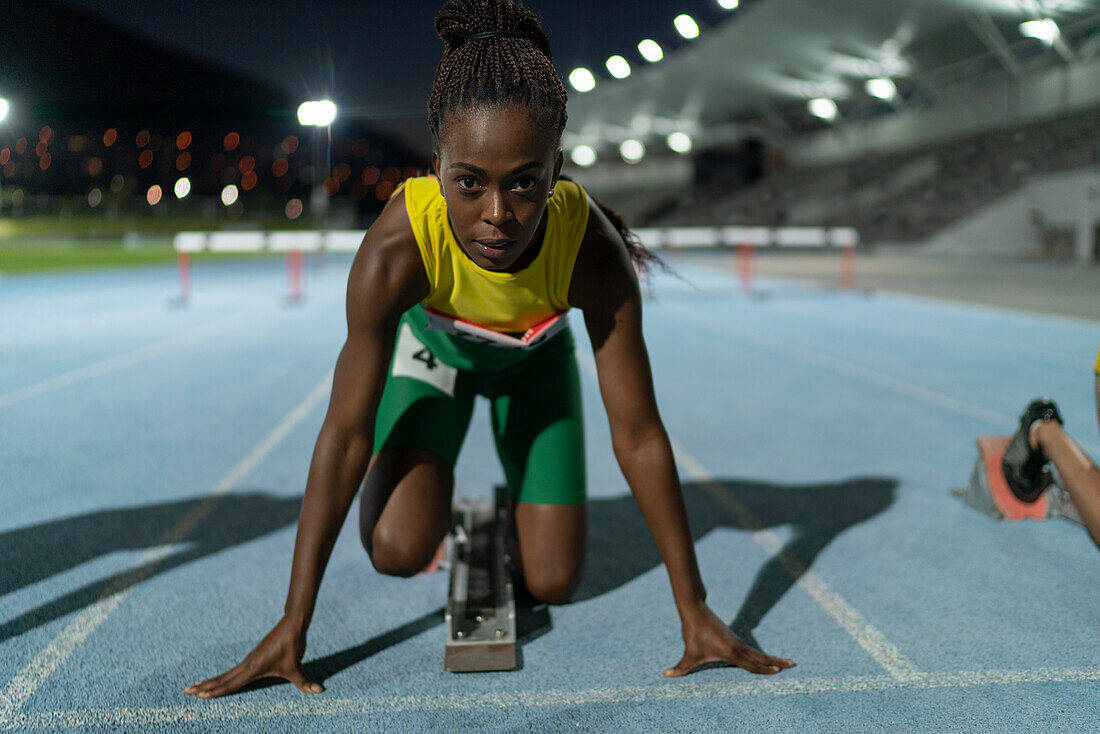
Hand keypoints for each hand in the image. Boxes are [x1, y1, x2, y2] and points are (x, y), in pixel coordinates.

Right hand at [184, 617, 322, 698]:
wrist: (292, 624)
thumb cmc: (293, 646)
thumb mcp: (297, 667)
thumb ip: (305, 682)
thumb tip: (320, 691)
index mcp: (253, 668)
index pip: (231, 684)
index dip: (216, 691)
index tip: (200, 696)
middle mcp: (247, 665)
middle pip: (221, 679)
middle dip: (204, 687)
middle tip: (185, 692)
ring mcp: (248, 661)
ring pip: (224, 675)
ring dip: (208, 682)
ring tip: (193, 687)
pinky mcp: (252, 658)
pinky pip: (231, 671)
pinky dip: (220, 677)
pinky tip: (215, 681)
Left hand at [664, 603, 794, 676]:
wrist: (695, 609)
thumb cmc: (693, 632)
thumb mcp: (688, 653)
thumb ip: (680, 667)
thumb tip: (665, 675)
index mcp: (731, 651)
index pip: (751, 664)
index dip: (764, 669)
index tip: (779, 671)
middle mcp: (737, 646)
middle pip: (760, 656)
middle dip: (776, 661)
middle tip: (793, 664)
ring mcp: (736, 640)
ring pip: (757, 651)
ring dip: (771, 657)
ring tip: (785, 661)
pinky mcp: (733, 637)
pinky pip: (750, 648)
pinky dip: (761, 653)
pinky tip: (764, 657)